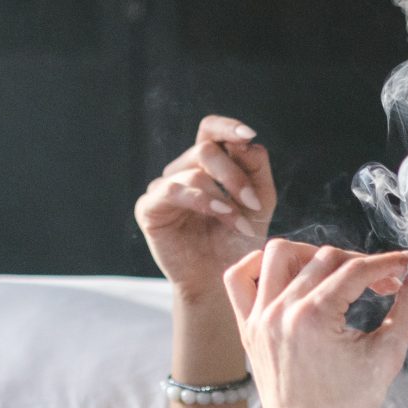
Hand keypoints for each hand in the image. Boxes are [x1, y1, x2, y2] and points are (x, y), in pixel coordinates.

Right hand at [137, 116, 275, 301]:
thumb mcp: (259, 203)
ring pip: (193, 172)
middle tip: (254, 203)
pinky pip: (172, 190)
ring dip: (224, 196)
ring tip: (241, 222)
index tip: (248, 135)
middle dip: (234, 175)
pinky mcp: (149, 209)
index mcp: (207, 165)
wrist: (220, 280)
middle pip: (205, 150)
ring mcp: (163, 189)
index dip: (227, 126)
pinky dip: (202, 200)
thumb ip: (256, 169)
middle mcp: (182, 171)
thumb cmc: (237, 242)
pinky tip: (223, 215)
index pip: (210, 129)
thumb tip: (246, 142)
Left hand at [220, 240, 407, 407]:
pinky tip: (290, 274)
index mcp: (314, 317)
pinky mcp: (247, 325)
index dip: (391, 263)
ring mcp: (259, 316)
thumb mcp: (387, 356)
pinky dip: (261, 265)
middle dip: (363, 264)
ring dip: (314, 254)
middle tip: (387, 284)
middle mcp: (281, 310)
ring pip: (280, 254)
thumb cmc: (347, 407)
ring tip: (338, 274)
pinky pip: (240, 276)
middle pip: (326, 257)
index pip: (357, 269)